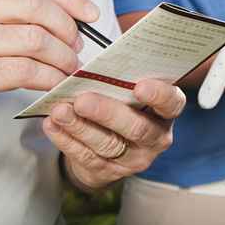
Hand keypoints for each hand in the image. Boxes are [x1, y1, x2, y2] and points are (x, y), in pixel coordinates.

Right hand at [0, 0, 99, 136]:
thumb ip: (4, 10)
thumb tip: (60, 15)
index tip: (89, 12)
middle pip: (35, 6)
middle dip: (66, 28)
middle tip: (75, 46)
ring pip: (35, 39)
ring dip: (62, 57)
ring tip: (68, 68)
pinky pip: (24, 71)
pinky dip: (49, 78)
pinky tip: (54, 83)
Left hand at [42, 79, 185, 190]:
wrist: (111, 143)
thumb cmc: (123, 103)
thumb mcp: (130, 89)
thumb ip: (125, 76)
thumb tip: (106, 53)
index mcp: (166, 111)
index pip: (172, 103)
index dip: (159, 95)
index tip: (140, 85)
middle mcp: (156, 137)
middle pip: (136, 128)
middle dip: (107, 113)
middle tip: (83, 100)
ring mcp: (134, 158)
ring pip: (107, 144)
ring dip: (80, 126)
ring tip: (60, 111)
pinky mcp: (109, 172)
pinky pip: (86, 157)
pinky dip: (66, 139)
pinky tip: (52, 124)